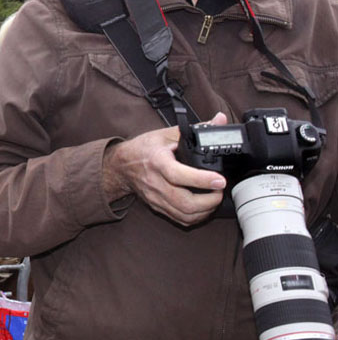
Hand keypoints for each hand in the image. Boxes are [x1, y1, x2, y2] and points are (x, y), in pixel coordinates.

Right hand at [102, 112, 228, 225]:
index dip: (201, 179)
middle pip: (184, 202)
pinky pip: (180, 219)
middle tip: (219, 190)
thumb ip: (196, 128)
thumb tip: (220, 120)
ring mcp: (156, 198)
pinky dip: (196, 217)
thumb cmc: (143, 149)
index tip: (220, 180)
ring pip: (184, 215)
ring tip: (214, 198)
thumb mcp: (167, 134)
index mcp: (157, 161)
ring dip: (205, 210)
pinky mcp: (157, 207)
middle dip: (210, 201)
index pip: (178, 175)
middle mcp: (155, 183)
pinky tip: (203, 207)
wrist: (121, 166)